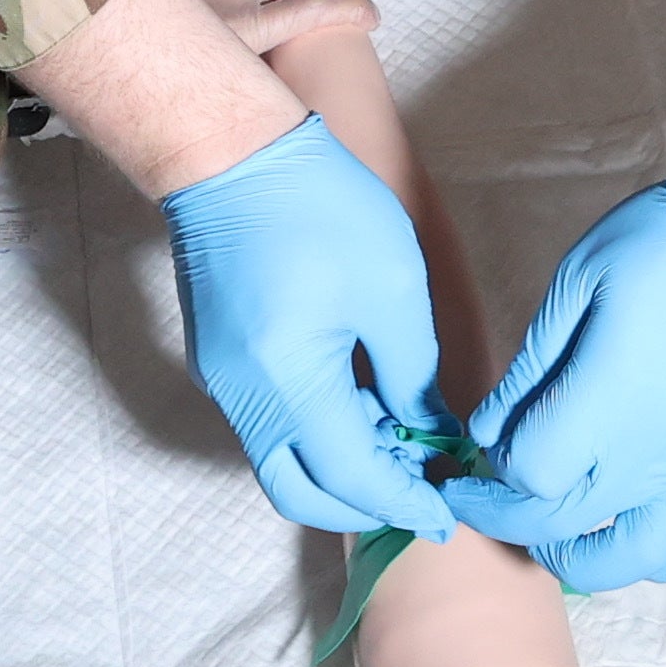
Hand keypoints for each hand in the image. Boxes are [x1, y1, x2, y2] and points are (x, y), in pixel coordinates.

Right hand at [157, 118, 452, 532]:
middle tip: (420, 489)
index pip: (350, 478)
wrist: (229, 153)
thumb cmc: (315, 206)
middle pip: (299, 491)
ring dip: (339, 467)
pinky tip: (363, 404)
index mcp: (287, 384)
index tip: (445, 514)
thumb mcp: (389, 288)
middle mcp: (244, 397)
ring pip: (281, 460)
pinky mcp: (220, 360)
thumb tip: (428, 430)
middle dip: (362, 504)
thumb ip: (412, 373)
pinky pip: (268, 424)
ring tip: (402, 440)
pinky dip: (315, 434)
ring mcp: (223, 381)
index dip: (402, 502)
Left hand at [450, 178, 665, 591]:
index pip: (524, 474)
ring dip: (578, 563)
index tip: (480, 444)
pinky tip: (632, 531)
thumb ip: (532, 366)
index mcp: (601, 406)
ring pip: (629, 560)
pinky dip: (658, 556)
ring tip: (553, 539)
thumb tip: (492, 427)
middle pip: (557, 524)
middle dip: (505, 518)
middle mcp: (649, 457)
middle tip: (480, 499)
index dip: (491, 467)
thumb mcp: (578, 284)